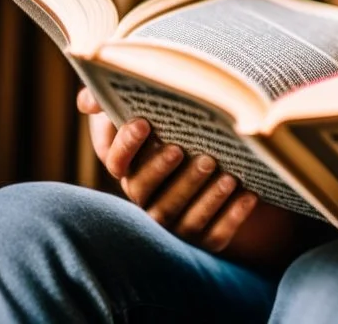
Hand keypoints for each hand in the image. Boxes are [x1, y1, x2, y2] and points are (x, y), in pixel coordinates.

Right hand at [77, 86, 256, 252]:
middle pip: (148, 192)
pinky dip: (232, 217)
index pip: (116, 161)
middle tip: (187, 151)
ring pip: (183, 218)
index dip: (127, 144)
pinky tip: (249, 194)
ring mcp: (174, 222)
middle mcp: (147, 199)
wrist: (218, 153)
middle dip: (166, 171)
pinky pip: (214, 235)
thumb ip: (114, 101)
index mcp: (129, 168)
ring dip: (205, 198)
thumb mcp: (144, 108)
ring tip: (227, 175)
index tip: (143, 122)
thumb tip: (88, 100)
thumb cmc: (175, 125)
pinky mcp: (203, 237)